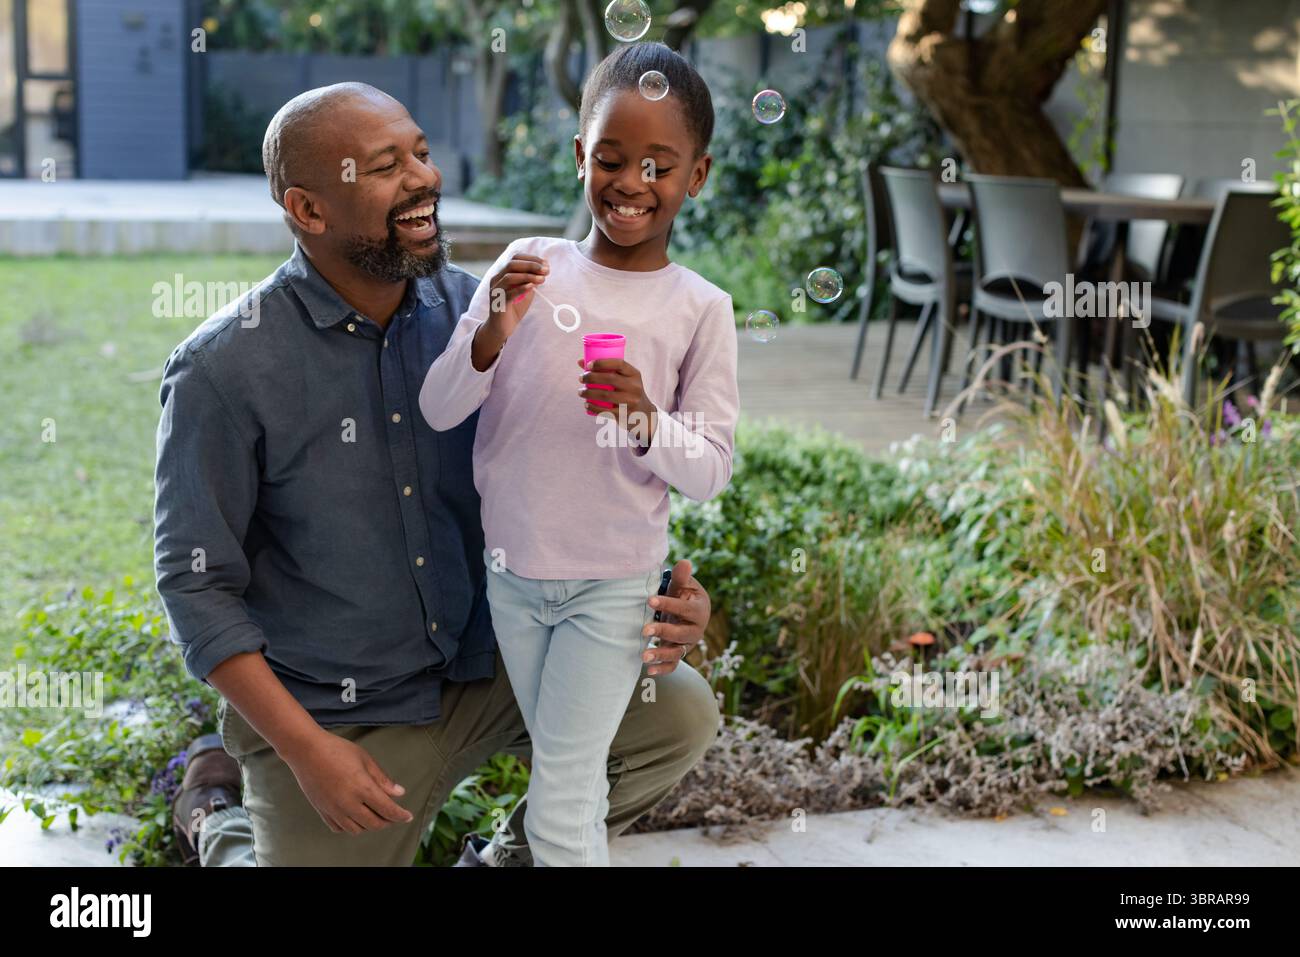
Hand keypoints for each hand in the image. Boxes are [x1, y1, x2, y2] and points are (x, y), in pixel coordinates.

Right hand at [284, 730, 413, 834]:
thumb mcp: (365, 759)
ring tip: (375, 815)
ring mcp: (333, 809)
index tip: (408, 816)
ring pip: (356, 829)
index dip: (400, 815)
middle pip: (373, 824)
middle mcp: (348, 803)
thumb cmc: (337, 750)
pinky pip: (339, 828)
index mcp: (362, 788)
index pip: (387, 809)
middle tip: (393, 815)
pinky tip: (355, 817)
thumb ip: (382, 779)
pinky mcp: (322, 810)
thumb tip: (399, 793)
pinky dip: (350, 826)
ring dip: (369, 825)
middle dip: (387, 822)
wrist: (306, 751)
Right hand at [487, 254, 548, 338]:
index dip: (531, 259)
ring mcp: (496, 290)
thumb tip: (543, 269)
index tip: (546, 263)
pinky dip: (521, 288)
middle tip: (546, 270)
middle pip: (512, 264)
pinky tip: (532, 287)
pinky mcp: (498, 302)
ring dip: (528, 276)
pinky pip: (509, 293)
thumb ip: (531, 280)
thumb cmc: (514, 308)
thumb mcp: (525, 291)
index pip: (516, 258)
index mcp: (503, 274)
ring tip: (542, 279)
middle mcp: (497, 279)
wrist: (502, 327)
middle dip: (531, 265)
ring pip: (510, 277)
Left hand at [577, 357, 655, 443]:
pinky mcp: (624, 414)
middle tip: (581, 378)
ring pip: (605, 395)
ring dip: (588, 393)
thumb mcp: (625, 380)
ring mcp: (630, 402)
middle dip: (591, 377)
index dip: (602, 363)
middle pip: (610, 379)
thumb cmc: (628, 393)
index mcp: (634, 375)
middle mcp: (634, 387)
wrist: (644, 415)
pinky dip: (592, 407)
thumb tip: (581, 362)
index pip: (619, 364)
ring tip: (581, 392)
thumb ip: (606, 370)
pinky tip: (586, 404)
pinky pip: (604, 410)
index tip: (589, 365)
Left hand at [641, 559, 711, 675]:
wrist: (688, 611)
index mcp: (699, 610)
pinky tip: (649, 671)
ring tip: (644, 656)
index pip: (684, 608)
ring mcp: (689, 643)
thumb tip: (684, 562)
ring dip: (661, 654)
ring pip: (678, 652)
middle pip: (681, 633)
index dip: (668, 604)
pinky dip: (663, 669)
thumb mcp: (683, 585)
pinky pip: (674, 664)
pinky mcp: (680, 652)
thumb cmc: (683, 594)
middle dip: (663, 631)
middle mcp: (697, 629)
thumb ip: (681, 577)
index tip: (650, 600)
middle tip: (644, 630)